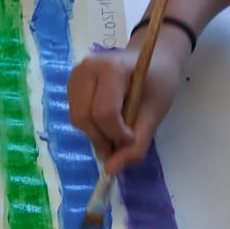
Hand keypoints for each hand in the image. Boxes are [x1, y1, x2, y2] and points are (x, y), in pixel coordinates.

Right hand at [67, 32, 188, 175]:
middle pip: (84, 118)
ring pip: (77, 119)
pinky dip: (91, 126)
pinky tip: (107, 121)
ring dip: (96, 134)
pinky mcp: (71, 83)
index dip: (117, 134)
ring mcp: (75, 75)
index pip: (104, 112)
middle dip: (103, 138)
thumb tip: (111, 170)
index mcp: (111, 67)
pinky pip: (75, 114)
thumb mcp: (155, 113)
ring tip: (116, 131)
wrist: (152, 58)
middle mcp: (86, 68)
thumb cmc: (158, 81)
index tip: (133, 139)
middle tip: (122, 143)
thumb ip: (136, 143)